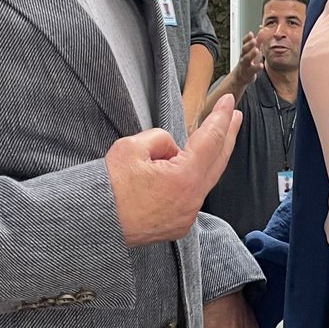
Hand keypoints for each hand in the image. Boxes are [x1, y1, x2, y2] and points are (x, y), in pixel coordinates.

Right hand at [107, 96, 241, 246]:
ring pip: (204, 179)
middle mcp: (192, 199)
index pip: (211, 139)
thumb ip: (161, 140)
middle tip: (234, 116)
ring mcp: (186, 215)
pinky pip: (192, 195)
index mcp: (185, 177)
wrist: (94, 223)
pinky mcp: (178, 224)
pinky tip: (185, 168)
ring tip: (210, 139)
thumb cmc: (109, 188)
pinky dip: (192, 179)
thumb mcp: (131, 147)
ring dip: (208, 158)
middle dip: (227, 135)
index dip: (221, 117)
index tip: (229, 102)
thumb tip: (172, 149)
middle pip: (218, 160)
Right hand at [231, 31, 265, 83]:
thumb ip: (257, 42)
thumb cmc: (248, 62)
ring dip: (251, 54)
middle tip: (254, 40)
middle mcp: (244, 57)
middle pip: (244, 49)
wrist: (241, 76)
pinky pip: (252, 70)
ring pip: (246, 59)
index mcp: (245, 51)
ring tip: (257, 50)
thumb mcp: (252, 51)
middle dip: (249, 44)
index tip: (251, 34)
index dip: (247, 38)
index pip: (244, 43)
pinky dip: (256, 67)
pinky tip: (261, 65)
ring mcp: (245, 65)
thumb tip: (262, 32)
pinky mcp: (249, 72)